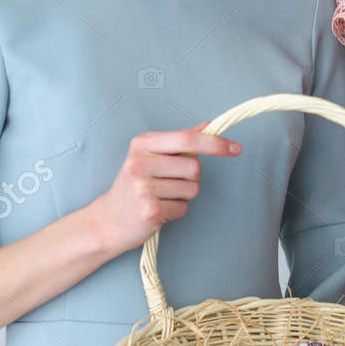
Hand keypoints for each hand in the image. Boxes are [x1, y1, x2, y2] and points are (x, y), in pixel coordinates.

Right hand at [85, 122, 242, 257]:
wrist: (108, 220)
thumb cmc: (133, 186)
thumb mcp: (150, 157)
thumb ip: (179, 142)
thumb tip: (208, 125)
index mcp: (142, 143)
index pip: (187, 138)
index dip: (215, 143)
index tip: (235, 148)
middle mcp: (140, 163)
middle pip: (195, 167)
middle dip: (192, 178)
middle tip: (171, 183)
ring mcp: (143, 187)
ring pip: (193, 189)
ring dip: (184, 196)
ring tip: (162, 197)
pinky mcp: (150, 210)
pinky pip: (184, 208)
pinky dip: (177, 211)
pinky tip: (159, 210)